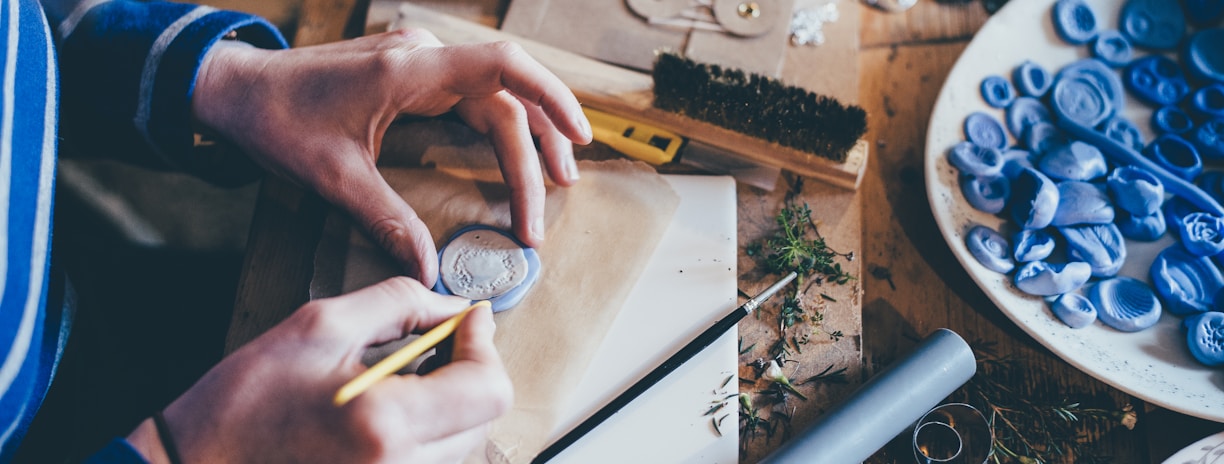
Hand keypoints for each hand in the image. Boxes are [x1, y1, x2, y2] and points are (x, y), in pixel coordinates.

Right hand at [126, 277, 511, 462]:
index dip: (484, 345)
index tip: (468, 318)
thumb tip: (451, 305)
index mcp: (385, 424)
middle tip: (436, 339)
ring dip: (450, 401)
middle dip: (469, 369)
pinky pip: (432, 461)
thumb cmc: (243, 403)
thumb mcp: (317, 327)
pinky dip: (428, 431)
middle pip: (484, 417)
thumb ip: (397, 304)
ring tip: (402, 376)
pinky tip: (387, 409)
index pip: (487, 389)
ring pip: (463, 442)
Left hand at [192, 30, 592, 285]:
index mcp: (409, 71)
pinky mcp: (415, 75)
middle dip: (537, 147)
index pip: (501, 66)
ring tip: (555, 181)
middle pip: (506, 96)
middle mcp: (423, 59)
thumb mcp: (332, 178)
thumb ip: (387, 220)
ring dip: (528, 136)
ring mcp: (421, 64)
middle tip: (554, 199)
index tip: (578, 136)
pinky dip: (501, 127)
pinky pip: (474, 97)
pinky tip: (515, 155)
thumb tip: (428, 268)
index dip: (550, 96)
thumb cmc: (277, 121)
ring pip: (495, 96)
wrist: (236, 89)